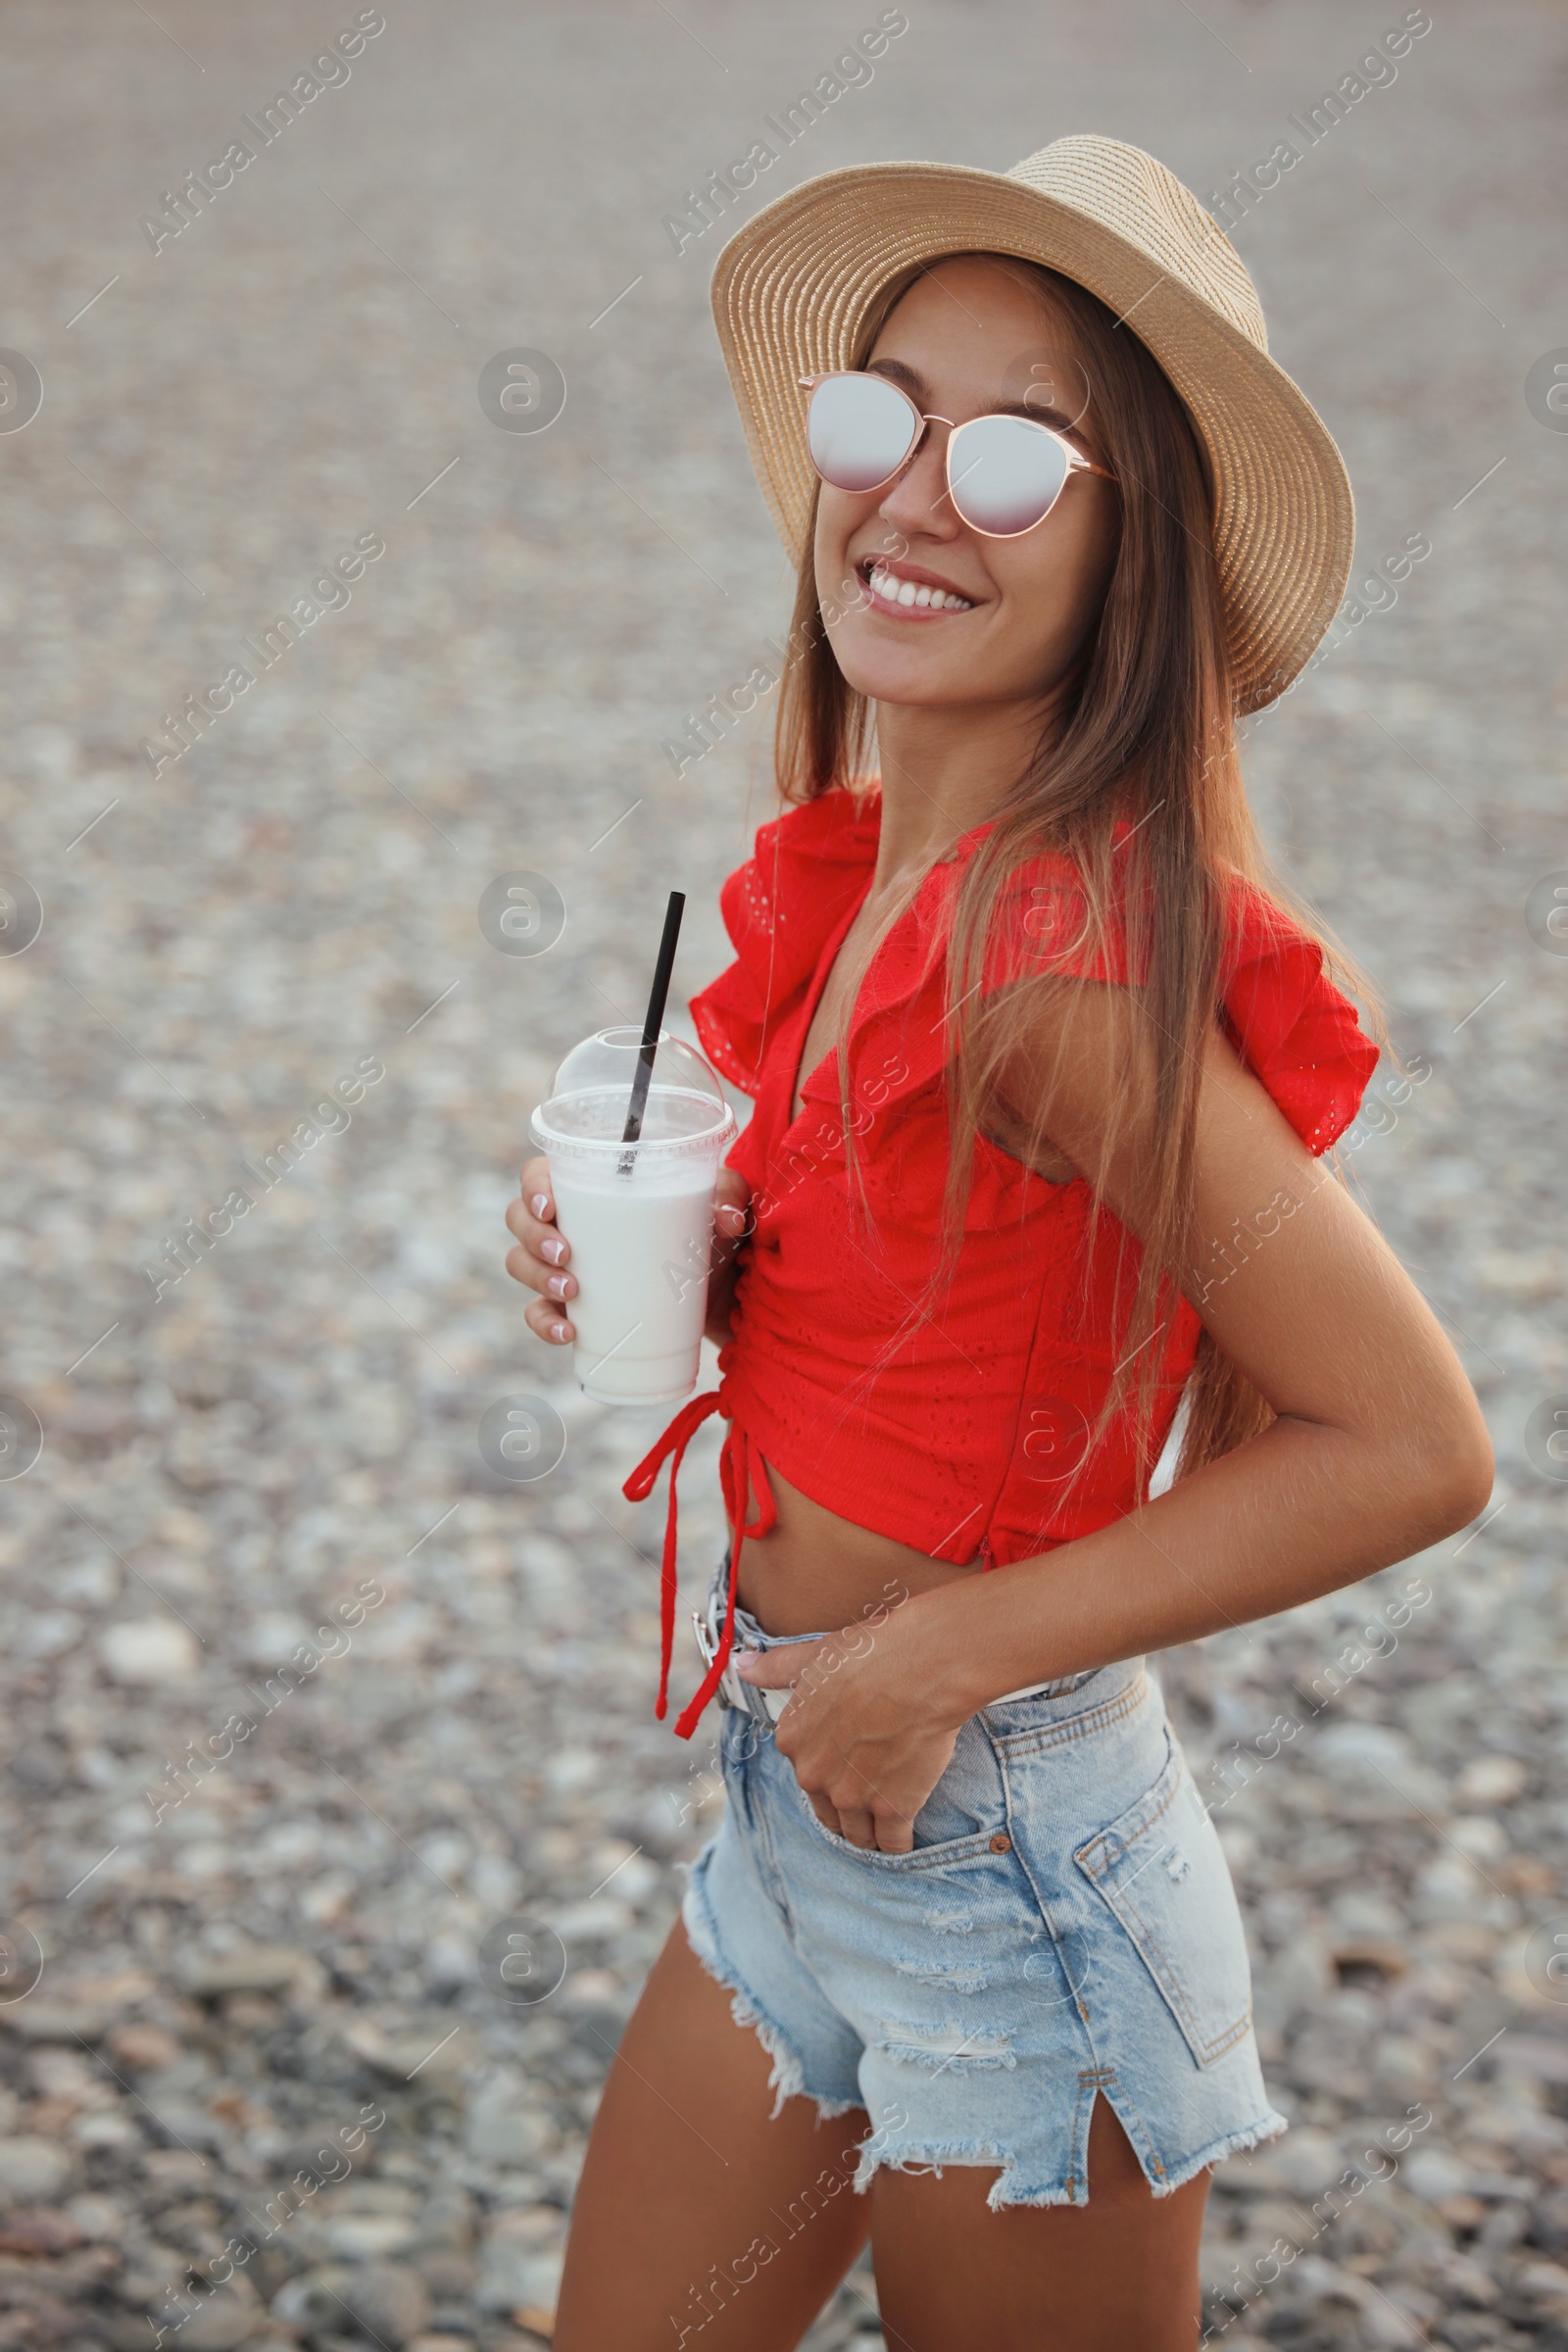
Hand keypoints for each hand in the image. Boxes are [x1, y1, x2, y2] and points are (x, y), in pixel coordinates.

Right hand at [504, 1155, 751, 1351]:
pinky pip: (540, 1314)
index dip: (533, 1187)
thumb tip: (725, 1217)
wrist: (719, 1292)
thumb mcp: (726, 1204)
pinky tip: (567, 1332)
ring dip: (536, 1277)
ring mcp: (565, 1267)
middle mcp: (569, 1223)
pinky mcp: (574, 1308)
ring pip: (521, 1264)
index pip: (540, 1175)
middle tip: (566, 1253)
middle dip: (533, 1236)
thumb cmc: (710, 1232)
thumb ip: (731, 1196)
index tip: (552, 1206)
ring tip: (571, 1289)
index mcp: (591, 1187)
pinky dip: (545, 1323)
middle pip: (519, 1218)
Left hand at [733, 1600, 960, 1853]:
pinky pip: (892, 1844)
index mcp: (793, 1740)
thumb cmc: (870, 1655)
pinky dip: (898, 1844)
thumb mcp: (812, 1656)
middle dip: (845, 1806)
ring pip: (857, 1834)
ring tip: (884, 1822)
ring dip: (868, 1831)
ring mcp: (853, 1796)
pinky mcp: (893, 1809)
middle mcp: (814, 1775)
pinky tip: (905, 1835)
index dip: (828, 1771)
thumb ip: (775, 1667)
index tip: (846, 1765)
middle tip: (867, 1795)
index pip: (805, 1773)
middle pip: (827, 1811)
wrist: (920, 1667)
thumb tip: (741, 1666)